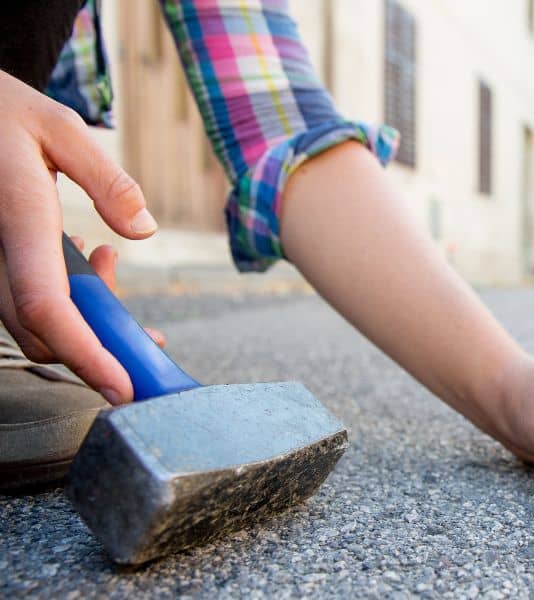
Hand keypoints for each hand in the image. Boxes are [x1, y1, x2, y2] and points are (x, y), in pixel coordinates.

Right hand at [0, 70, 157, 403]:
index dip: (84, 352)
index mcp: (17, 218)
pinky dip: (66, 299)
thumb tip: (143, 230)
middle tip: (145, 331)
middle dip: (100, 343)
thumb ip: (106, 179)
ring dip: (86, 317)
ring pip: (33, 320)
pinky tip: (85, 256)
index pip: (46, 305)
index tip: (120, 384)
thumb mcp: (61, 128)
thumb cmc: (2, 110)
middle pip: (41, 329)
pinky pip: (26, 299)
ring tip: (108, 262)